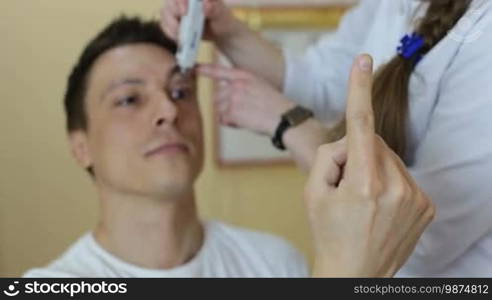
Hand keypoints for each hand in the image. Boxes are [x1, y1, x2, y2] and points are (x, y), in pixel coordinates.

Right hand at [160, 0, 237, 41]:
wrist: (219, 32)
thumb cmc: (221, 20)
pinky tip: (179, 39)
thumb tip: (206, 4)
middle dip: (174, 14)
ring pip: (164, 12)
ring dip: (172, 26)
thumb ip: (215, 9)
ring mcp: (175, 9)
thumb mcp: (222, 16)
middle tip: (181, 28)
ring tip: (183, 36)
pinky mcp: (172, 20)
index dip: (180, 1)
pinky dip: (170, 33)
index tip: (184, 12)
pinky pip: (164, 25)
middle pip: (170, 2)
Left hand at [199, 64, 294, 135]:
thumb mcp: (260, 86)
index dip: (207, 70)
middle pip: (217, 96)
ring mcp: (233, 98)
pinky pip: (223, 120)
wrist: (283, 117)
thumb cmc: (275, 105)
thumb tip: (227, 94)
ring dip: (228, 115)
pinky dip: (231, 124)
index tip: (197, 69)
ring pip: (218, 108)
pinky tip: (244, 122)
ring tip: (245, 117)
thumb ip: (243, 86)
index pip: (221, 71)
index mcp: (244, 76)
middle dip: (225, 106)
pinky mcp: (232, 112)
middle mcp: (236, 84)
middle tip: (241, 111)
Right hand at [305, 54, 435, 276]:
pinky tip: (379, 205)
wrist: (354, 274)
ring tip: (362, 200)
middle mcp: (396, 188)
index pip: (360, 125)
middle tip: (344, 184)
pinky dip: (389, 181)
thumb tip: (350, 142)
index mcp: (363, 184)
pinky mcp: (426, 206)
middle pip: (374, 142)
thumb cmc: (328, 232)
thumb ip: (328, 155)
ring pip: (390, 158)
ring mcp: (415, 198)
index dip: (359, 89)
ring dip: (374, 167)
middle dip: (356, 153)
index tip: (363, 60)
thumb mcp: (312, 192)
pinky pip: (403, 175)